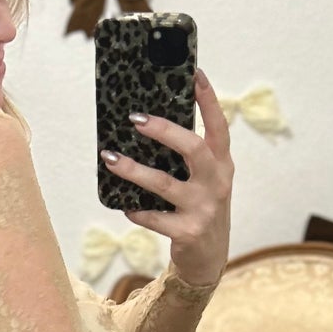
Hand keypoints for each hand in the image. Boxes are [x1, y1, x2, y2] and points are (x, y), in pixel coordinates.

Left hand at [104, 67, 233, 291]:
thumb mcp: (205, 180)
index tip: (195, 73)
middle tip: (135, 119)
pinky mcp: (187, 231)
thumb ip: (190, 156)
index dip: (208, 100)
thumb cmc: (201, 208)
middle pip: (192, 148)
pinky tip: (124, 205)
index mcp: (222, 164)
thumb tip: (148, 124)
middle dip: (163, 130)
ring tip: (109, 158)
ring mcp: (203, 208)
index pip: (219, 126)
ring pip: (164, 183)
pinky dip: (136, 210)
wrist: (209, 258)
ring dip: (133, 171)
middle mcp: (216, 183)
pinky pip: (154, 217)